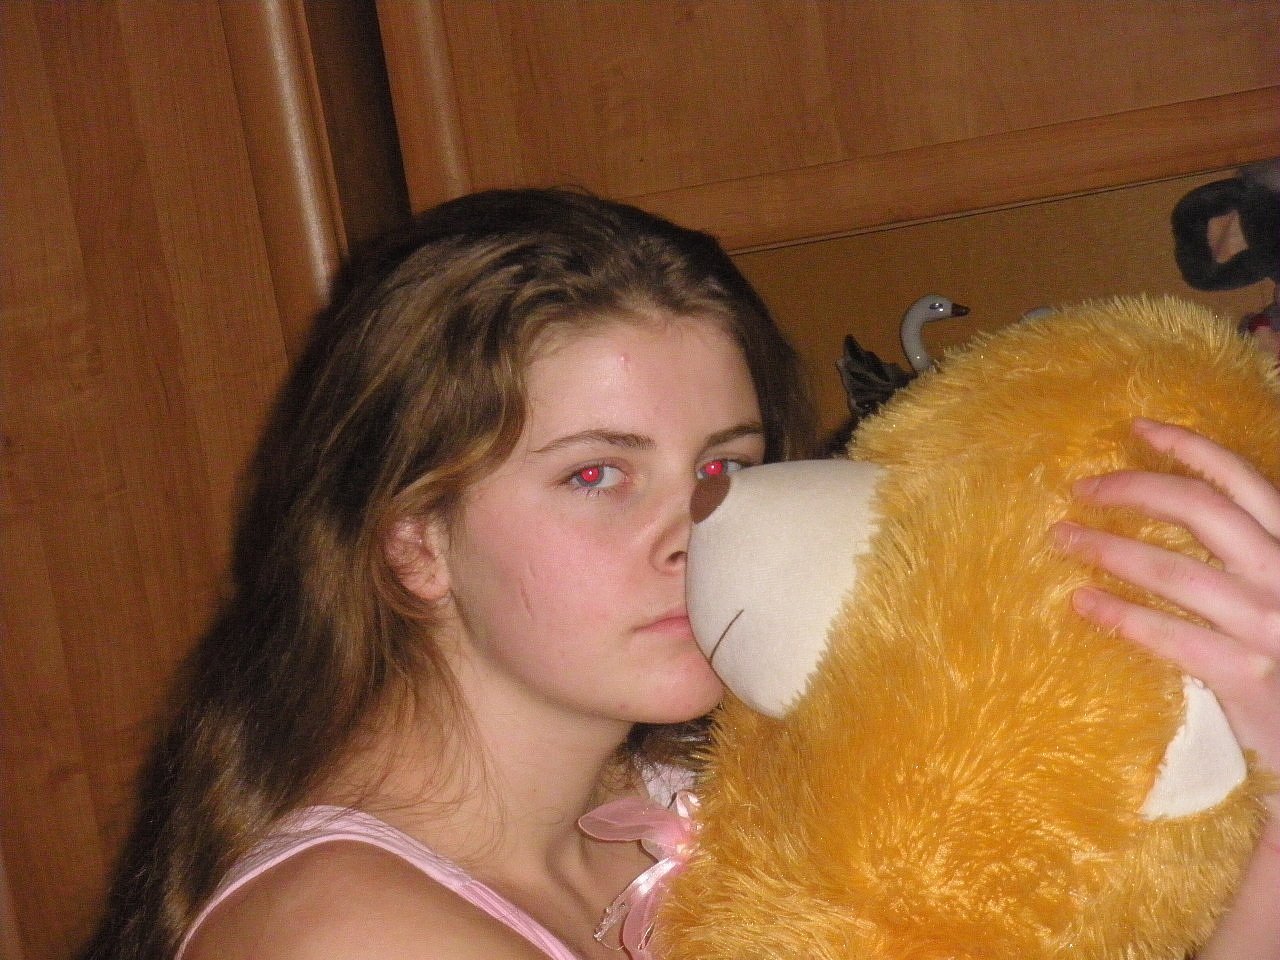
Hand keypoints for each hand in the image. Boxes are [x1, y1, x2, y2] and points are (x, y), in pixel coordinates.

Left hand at [1051, 417, 1279, 811]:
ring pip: (1174, 569)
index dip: (1189, 447)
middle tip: (1081, 488)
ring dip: (1109, 549)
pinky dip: (1120, 615)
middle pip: (1202, 509)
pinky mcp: (1250, 674)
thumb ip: (1254, 557)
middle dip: (1134, 490)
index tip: (1138, 428)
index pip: (1244, 480)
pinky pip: (1170, 634)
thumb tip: (1194, 524)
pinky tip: (1083, 603)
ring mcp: (1271, 624)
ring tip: (1064, 539)